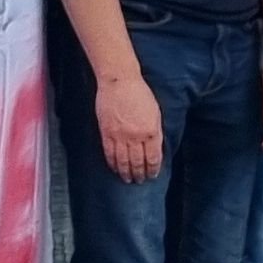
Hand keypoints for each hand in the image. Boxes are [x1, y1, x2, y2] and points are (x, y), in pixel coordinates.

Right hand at [91, 67, 163, 182]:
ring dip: (126, 173)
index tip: (152, 175)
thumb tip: (154, 149)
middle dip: (140, 174)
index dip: (153, 169)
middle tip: (140, 181)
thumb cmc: (140, 93)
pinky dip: (113, 164)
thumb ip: (155, 132)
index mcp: (152, 131)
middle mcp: (136, 136)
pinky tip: (115, 169)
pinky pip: (110, 153)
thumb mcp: (155, 113)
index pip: (153, 158)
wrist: (119, 81)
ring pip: (123, 161)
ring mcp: (120, 136)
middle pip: (138, 162)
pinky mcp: (107, 132)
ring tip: (127, 180)